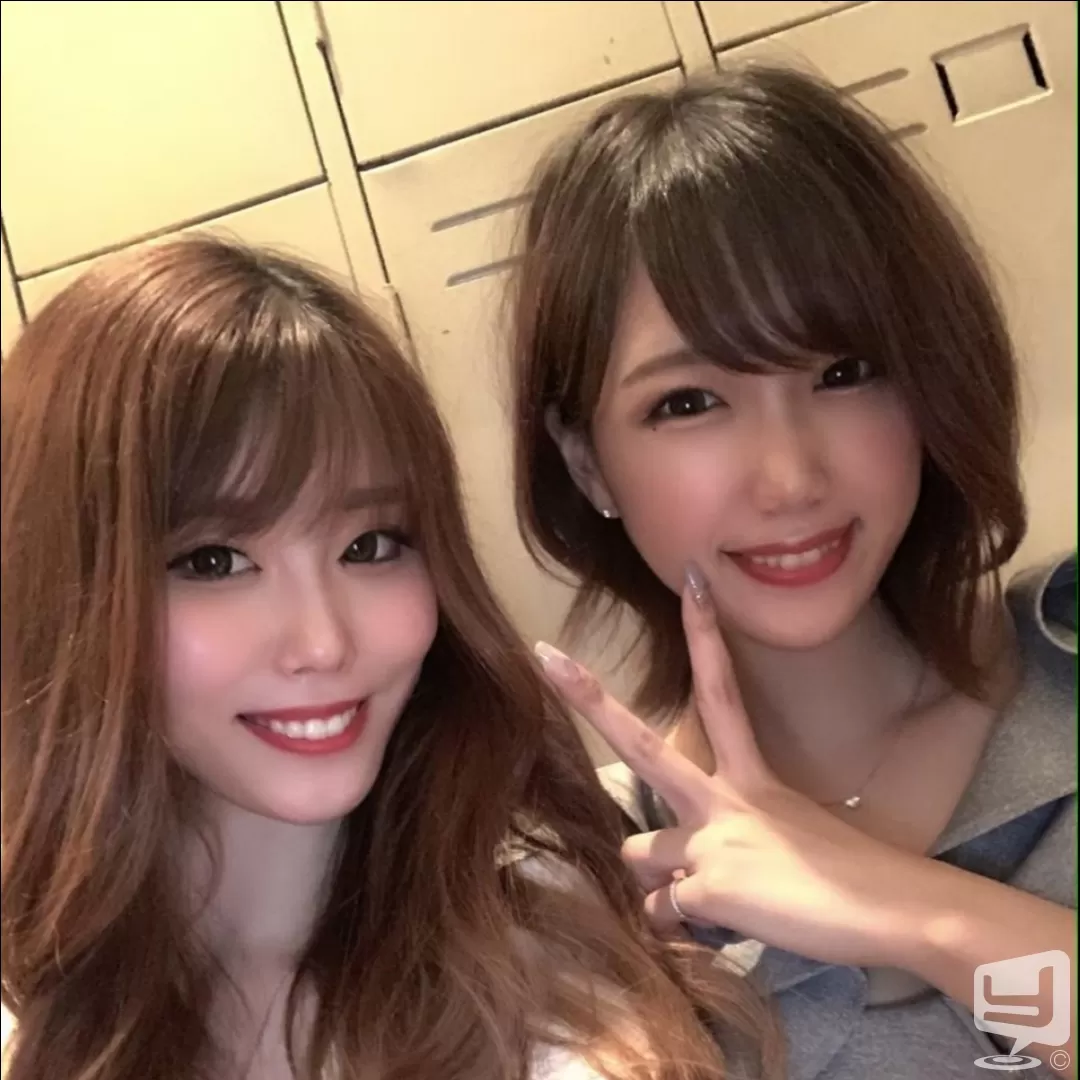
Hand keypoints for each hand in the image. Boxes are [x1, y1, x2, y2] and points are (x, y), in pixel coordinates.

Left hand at [534, 564, 941, 969]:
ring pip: (639, 853)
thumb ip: (731, 842)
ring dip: (662, 881)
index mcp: (752, 777)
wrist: (894, 908)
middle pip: (643, 744)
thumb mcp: (788, 839)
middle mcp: (724, 797)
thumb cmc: (853, 877)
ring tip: (710, 898)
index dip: (705, 636)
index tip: (690, 582)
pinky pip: (665, 912)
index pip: (721, 692)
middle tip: (544, 653)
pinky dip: (686, 929)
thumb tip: (681, 876)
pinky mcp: (710, 884)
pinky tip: (727, 930)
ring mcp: (712, 838)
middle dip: (590, 700)